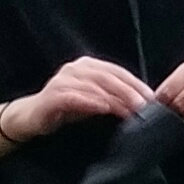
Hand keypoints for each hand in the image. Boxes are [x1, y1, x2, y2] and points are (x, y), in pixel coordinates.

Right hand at [3, 54, 152, 144]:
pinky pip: (74, 97)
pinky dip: (90, 102)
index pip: (116, 71)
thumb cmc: (66, 107)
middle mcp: (75, 69)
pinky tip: (104, 108)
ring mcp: (62, 80)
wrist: (32, 117)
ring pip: (93, 87)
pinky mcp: (53, 96)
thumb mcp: (94, 101)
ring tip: (129, 110)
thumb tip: (140, 103)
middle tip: (143, 105)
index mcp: (87, 66)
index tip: (151, 97)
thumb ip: (113, 97)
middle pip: (107, 77)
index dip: (135, 83)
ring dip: (114, 99)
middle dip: (128, 91)